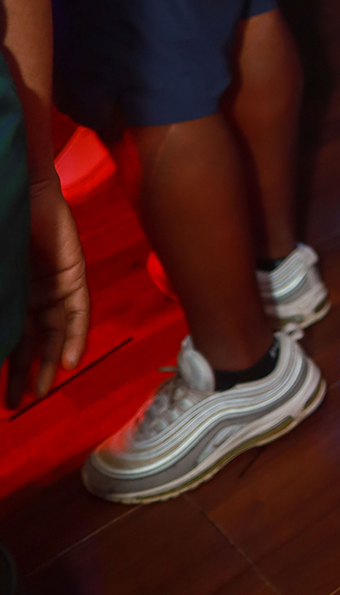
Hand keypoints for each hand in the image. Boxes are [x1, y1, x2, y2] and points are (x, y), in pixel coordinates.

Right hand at [5, 171, 88, 405]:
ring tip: (42, 391)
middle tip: (18, 404)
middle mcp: (32, 291)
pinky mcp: (72, 271)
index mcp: (11, 292)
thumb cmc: (2, 231)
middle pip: (33, 339)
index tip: (3, 395)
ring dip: (51, 361)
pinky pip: (78, 309)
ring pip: (55, 330)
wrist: (15, 191)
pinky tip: (70, 361)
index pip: (12, 335)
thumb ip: (1, 307)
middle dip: (26, 372)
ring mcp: (53, 282)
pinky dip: (75, 335)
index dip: (9, 364)